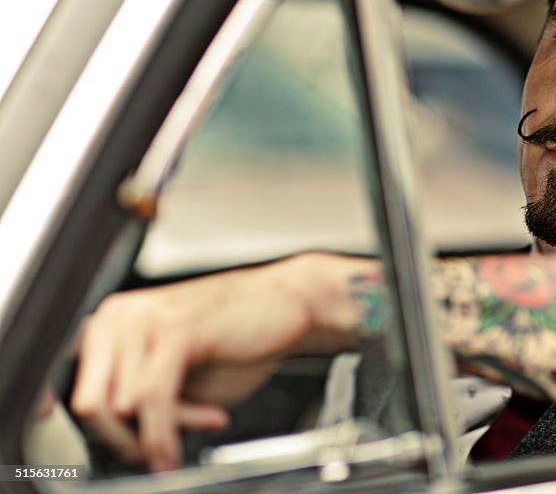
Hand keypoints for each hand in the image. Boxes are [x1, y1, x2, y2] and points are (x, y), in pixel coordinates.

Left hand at [71, 257, 321, 471]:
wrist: (290, 304)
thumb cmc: (237, 336)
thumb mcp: (178, 376)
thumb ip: (141, 403)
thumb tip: (118, 444)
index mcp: (110, 322)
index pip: (62, 383)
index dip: (62, 421)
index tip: (68, 449)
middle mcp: (117, 316)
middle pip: (86, 405)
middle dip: (120, 442)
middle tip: (154, 455)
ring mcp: (143, 320)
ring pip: (120, 409)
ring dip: (158, 434)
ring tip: (201, 422)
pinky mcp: (175, 331)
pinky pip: (152, 401)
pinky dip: (162, 436)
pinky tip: (175, 452)